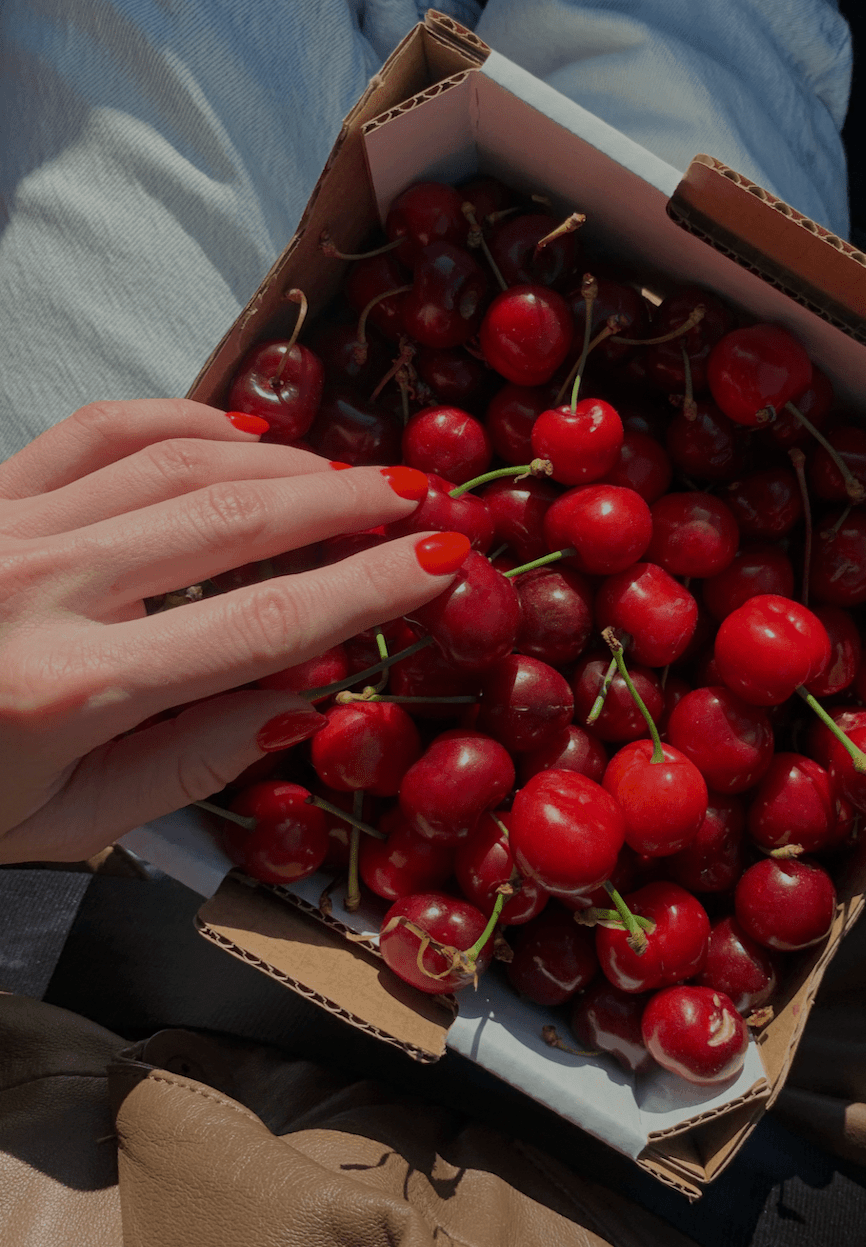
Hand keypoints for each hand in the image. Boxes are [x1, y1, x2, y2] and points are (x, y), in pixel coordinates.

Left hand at [0, 399, 460, 862]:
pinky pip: (98, 429)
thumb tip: (309, 695)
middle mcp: (40, 590)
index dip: (369, 587)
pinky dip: (184, 422)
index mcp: (69, 692)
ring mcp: (4, 526)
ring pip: (177, 462)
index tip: (442, 559)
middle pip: (235, 522)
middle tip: (424, 497)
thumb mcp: (70, 824)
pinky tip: (243, 439)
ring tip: (352, 477)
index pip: (264, 628)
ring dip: (283, 462)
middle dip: (348, 502)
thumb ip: (193, 760)